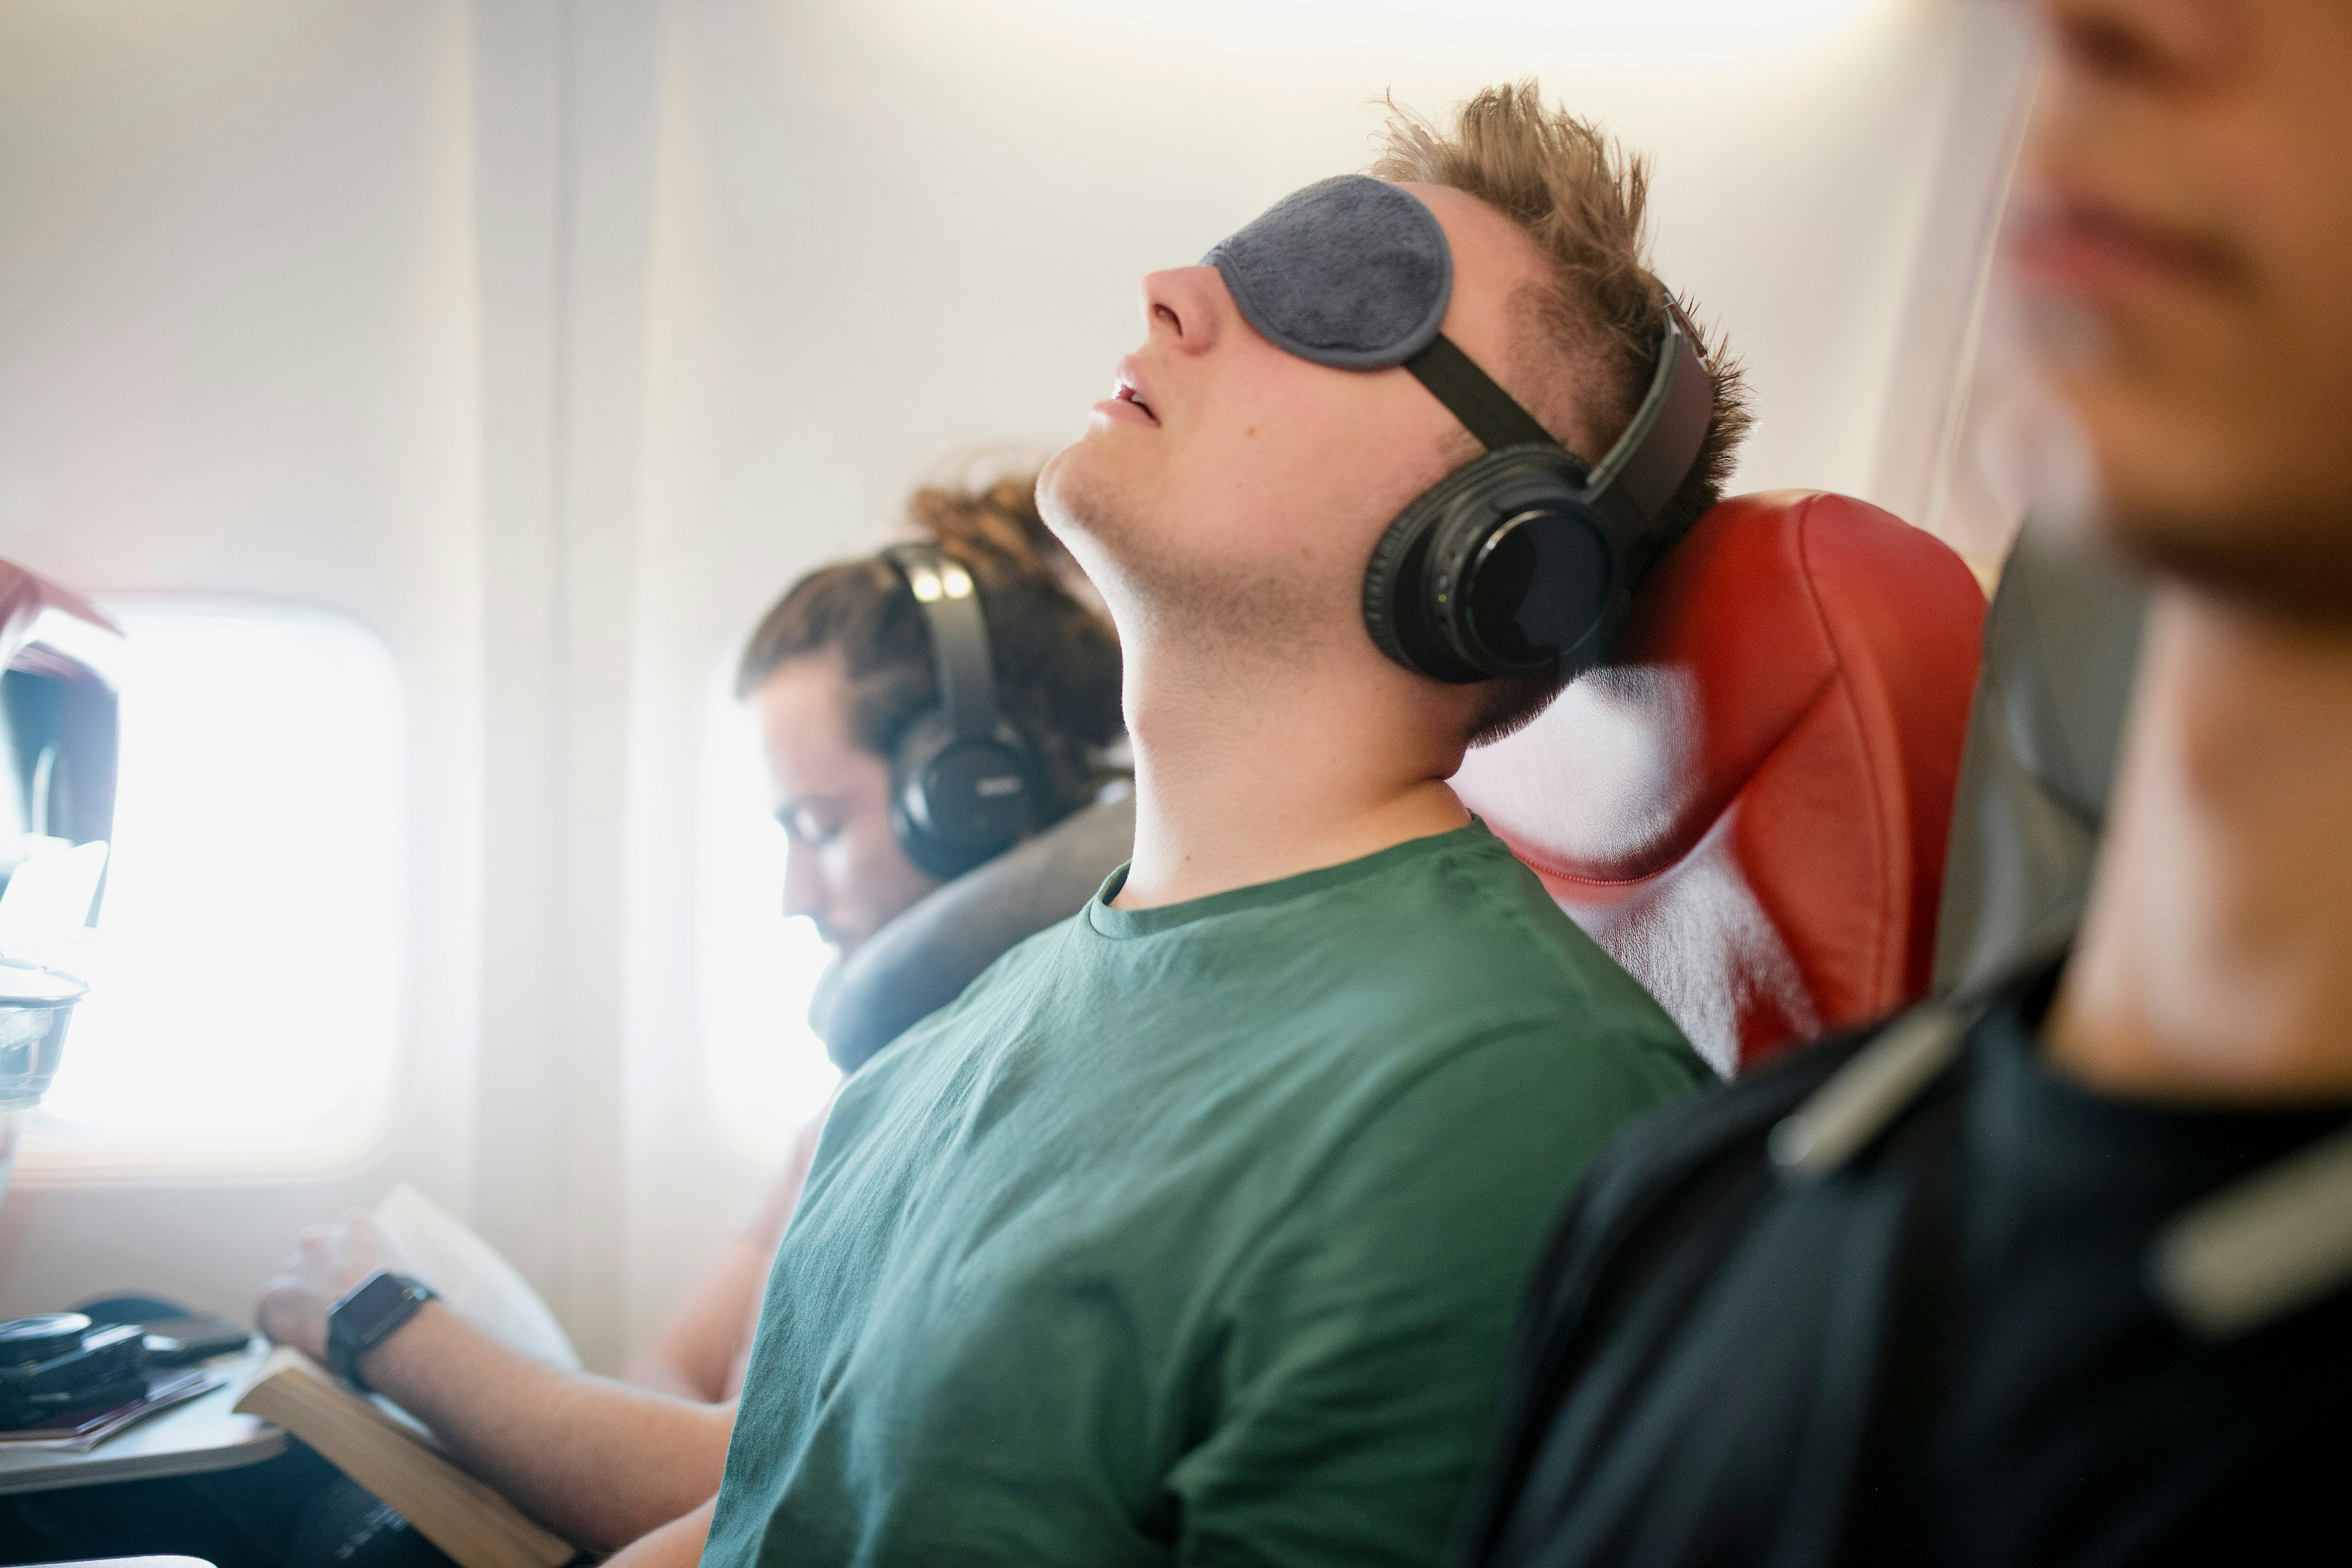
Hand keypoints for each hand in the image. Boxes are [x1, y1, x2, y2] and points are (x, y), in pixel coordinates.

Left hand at [256, 1210, 414, 1361]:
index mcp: (355, 1226)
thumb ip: (394, 1261)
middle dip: (320, 1275)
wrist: (384, 1326)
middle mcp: (319, 1239)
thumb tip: (395, 1273)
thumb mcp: (413, 1266)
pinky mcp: (273, 1297)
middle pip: (312, 1255)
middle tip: (334, 1302)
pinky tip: (296, 1339)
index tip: (355, 1276)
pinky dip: (279, 1325)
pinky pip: (269, 1311)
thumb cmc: (406, 1300)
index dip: (350, 1258)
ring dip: (299, 1298)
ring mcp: (293, 1267)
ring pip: (289, 1282)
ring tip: (316, 1326)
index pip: (346, 1234)